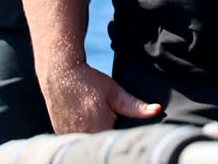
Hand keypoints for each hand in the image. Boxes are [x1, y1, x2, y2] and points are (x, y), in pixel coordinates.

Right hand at [39, 62, 160, 133]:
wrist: (60, 73)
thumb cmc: (89, 82)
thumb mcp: (115, 92)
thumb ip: (136, 106)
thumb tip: (157, 110)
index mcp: (98, 129)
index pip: (116, 143)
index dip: (121, 139)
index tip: (122, 130)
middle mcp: (82, 137)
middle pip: (102, 143)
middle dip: (109, 138)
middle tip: (109, 121)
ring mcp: (70, 137)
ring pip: (89, 142)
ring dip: (96, 137)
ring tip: (96, 119)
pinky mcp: (62, 134)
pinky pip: (78, 141)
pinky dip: (84, 135)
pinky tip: (86, 122)